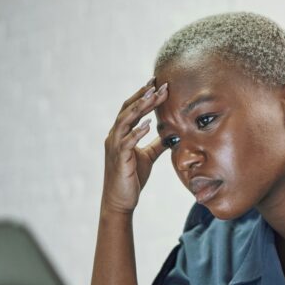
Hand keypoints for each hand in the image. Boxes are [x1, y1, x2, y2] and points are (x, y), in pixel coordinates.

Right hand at [101, 78, 168, 213]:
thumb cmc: (131, 178)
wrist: (120, 200)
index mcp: (120, 134)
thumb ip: (156, 144)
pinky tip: (149, 125)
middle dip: (144, 96)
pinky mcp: (119, 159)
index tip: (158, 84)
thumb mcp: (147, 157)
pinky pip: (127, 142)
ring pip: (126, 121)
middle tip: (159, 84)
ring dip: (140, 108)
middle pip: (128, 109)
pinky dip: (137, 132)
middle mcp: (115, 136)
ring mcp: (115, 147)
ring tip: (153, 97)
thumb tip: (170, 135)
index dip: (144, 96)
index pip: (132, 109)